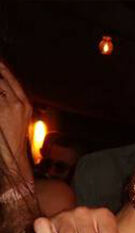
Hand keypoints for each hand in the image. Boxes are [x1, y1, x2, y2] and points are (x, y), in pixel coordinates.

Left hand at [0, 61, 32, 180]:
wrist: (13, 154)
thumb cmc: (13, 138)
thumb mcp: (18, 119)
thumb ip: (13, 104)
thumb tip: (3, 90)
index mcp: (24, 104)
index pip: (11, 79)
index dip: (2, 68)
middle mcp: (18, 103)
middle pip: (2, 78)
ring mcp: (8, 106)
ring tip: (0, 101)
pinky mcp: (0, 111)